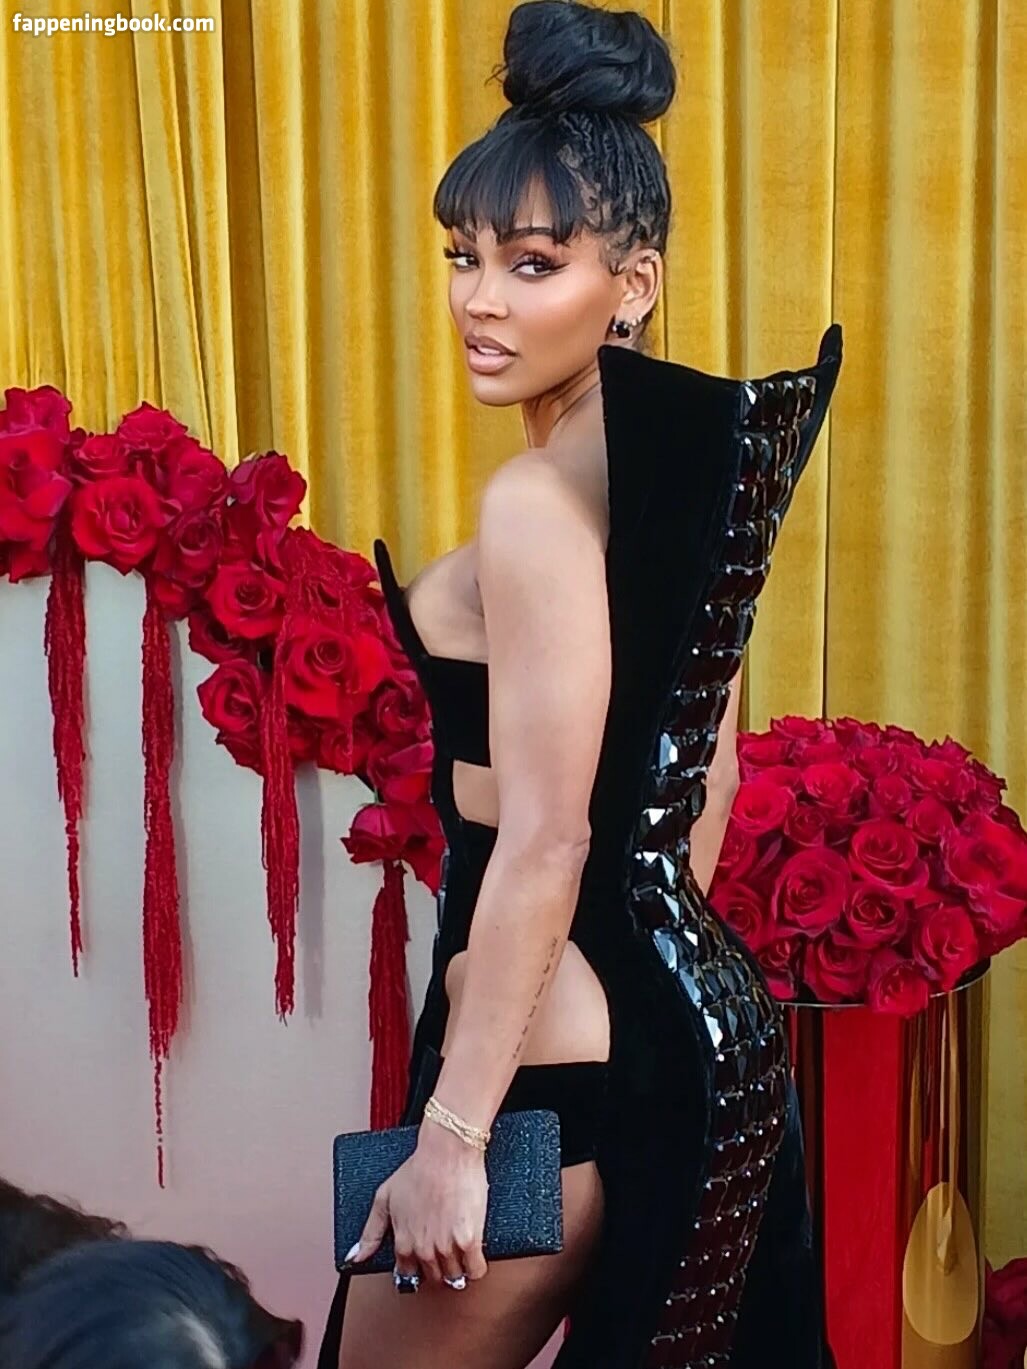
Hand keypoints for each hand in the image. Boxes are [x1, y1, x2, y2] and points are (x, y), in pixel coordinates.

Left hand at [346, 1120, 489, 1285]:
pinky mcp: (469, 1240)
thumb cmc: (419, 1168)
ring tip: (460, 1251)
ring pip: (455, 1277)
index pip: (408, 1274)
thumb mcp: (384, 1197)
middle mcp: (423, 1249)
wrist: (447, 1152)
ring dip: (458, 1268)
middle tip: (443, 1250)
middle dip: (438, 1268)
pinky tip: (475, 1255)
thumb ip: (370, 1232)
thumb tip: (356, 1257)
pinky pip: (476, 1270)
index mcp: (403, 1242)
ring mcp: (447, 1247)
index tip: (423, 1259)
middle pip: (434, 1278)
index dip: (417, 1267)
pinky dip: (476, 1267)